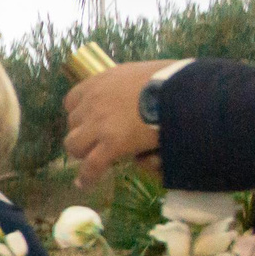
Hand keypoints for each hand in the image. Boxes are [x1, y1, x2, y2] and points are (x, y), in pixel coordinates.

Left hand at [64, 60, 182, 185]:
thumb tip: (135, 88)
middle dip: (82, 133)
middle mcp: (93, 101)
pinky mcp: (112, 144)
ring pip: (74, 145)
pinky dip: (88, 176)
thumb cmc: (170, 77)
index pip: (73, 100)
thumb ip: (129, 82)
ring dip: (83, 152)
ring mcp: (100, 123)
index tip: (88, 121)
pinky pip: (91, 166)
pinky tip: (86, 183)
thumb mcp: (141, 72)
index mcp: (101, 82)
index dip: (79, 113)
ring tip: (93, 159)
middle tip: (96, 142)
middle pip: (72, 123)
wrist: (182, 90)